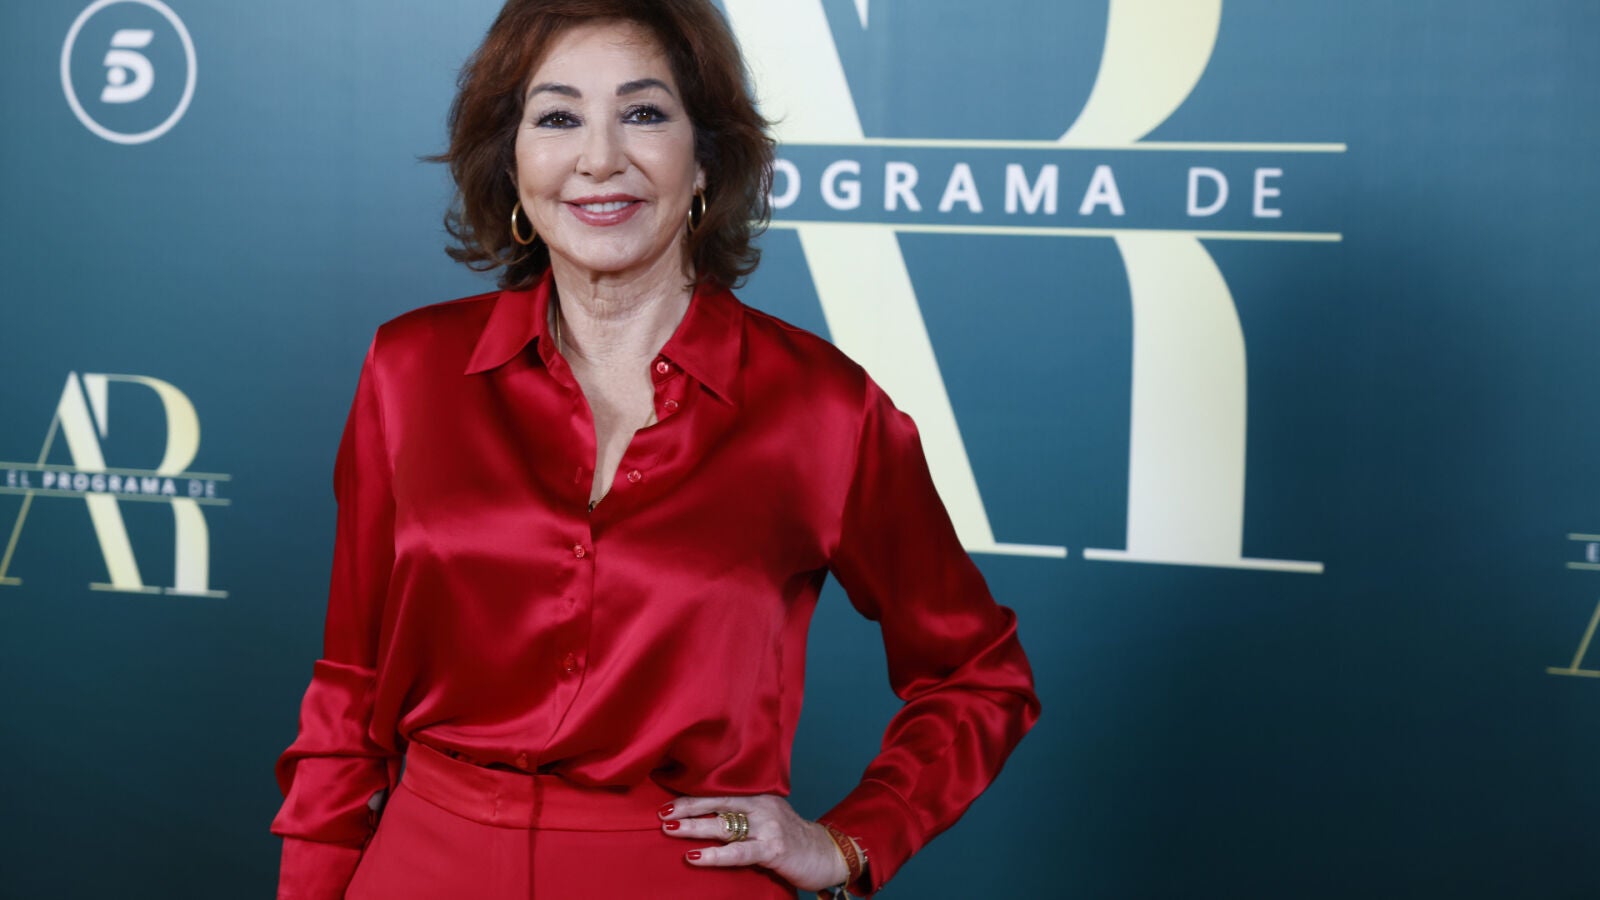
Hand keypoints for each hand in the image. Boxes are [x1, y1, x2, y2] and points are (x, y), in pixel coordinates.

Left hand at [658, 794, 848, 890]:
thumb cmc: (791, 839)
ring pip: (723, 826)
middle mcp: (762, 806)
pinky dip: (714, 855)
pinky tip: (694, 856)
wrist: (826, 854)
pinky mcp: (773, 849)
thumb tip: (705, 819)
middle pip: (718, 804)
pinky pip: (737, 852)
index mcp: (759, 796)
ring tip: (670, 830)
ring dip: (694, 827)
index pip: (720, 793)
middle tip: (662, 813)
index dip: (692, 797)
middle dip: (687, 808)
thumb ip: (743, 816)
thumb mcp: (767, 819)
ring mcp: (768, 827)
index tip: (667, 801)